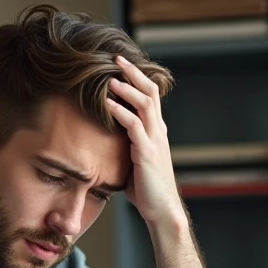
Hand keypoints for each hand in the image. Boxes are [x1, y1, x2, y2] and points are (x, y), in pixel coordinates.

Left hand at [105, 55, 184, 227]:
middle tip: (116, 58)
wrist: (161, 209)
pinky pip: (134, 127)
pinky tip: (107, 105)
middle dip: (133, 73)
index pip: (150, 95)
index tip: (120, 64)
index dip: (137, 77)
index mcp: (156, 130)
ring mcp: (154, 140)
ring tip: (110, 78)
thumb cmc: (146, 188)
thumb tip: (105, 139)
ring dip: (126, 89)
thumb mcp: (135, 160)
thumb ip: (126, 145)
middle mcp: (158, 131)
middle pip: (150, 92)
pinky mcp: (147, 153)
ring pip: (144, 105)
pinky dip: (120, 113)